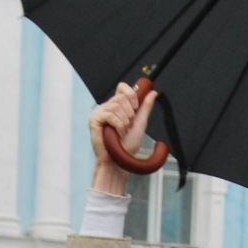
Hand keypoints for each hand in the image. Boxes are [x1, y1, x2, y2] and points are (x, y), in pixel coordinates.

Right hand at [88, 81, 157, 195]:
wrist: (119, 160)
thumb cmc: (127, 145)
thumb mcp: (140, 123)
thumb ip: (145, 107)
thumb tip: (153, 92)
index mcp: (116, 106)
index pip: (122, 87)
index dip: (131, 95)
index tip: (136, 108)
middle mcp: (106, 107)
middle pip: (121, 97)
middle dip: (129, 114)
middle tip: (126, 127)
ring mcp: (99, 112)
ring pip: (117, 106)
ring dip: (124, 122)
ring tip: (121, 132)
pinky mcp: (94, 119)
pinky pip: (110, 115)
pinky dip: (118, 126)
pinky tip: (117, 134)